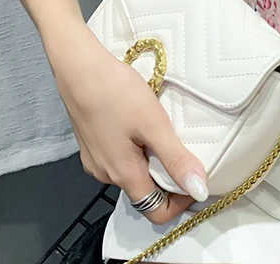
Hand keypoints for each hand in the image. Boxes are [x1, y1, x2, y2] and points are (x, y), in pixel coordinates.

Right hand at [47, 25, 208, 223]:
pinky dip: (138, 149)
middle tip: (187, 148)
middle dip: (169, 178)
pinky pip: (121, 157)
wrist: (80, 68)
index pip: (156, 211)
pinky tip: (144, 124)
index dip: (181, 201)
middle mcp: (106, 175)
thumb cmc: (117, 93)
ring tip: (167, 131)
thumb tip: (200, 191)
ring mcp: (96, 159)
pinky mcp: (92, 143)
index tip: (198, 178)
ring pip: (133, 172)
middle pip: (145, 192)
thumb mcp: (154, 124)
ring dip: (154, 160)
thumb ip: (176, 159)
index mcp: (123, 175)